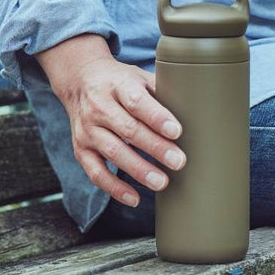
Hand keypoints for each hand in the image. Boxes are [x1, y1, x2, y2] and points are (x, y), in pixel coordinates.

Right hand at [41, 38, 186, 207]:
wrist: (79, 80)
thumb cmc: (120, 81)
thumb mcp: (139, 76)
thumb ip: (161, 91)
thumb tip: (195, 108)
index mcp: (118, 85)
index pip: (137, 102)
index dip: (157, 118)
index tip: (177, 132)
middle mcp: (99, 107)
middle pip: (128, 129)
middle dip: (155, 148)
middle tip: (178, 162)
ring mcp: (88, 130)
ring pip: (113, 152)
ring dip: (138, 170)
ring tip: (161, 182)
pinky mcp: (81, 149)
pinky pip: (96, 172)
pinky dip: (114, 187)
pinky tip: (134, 198)